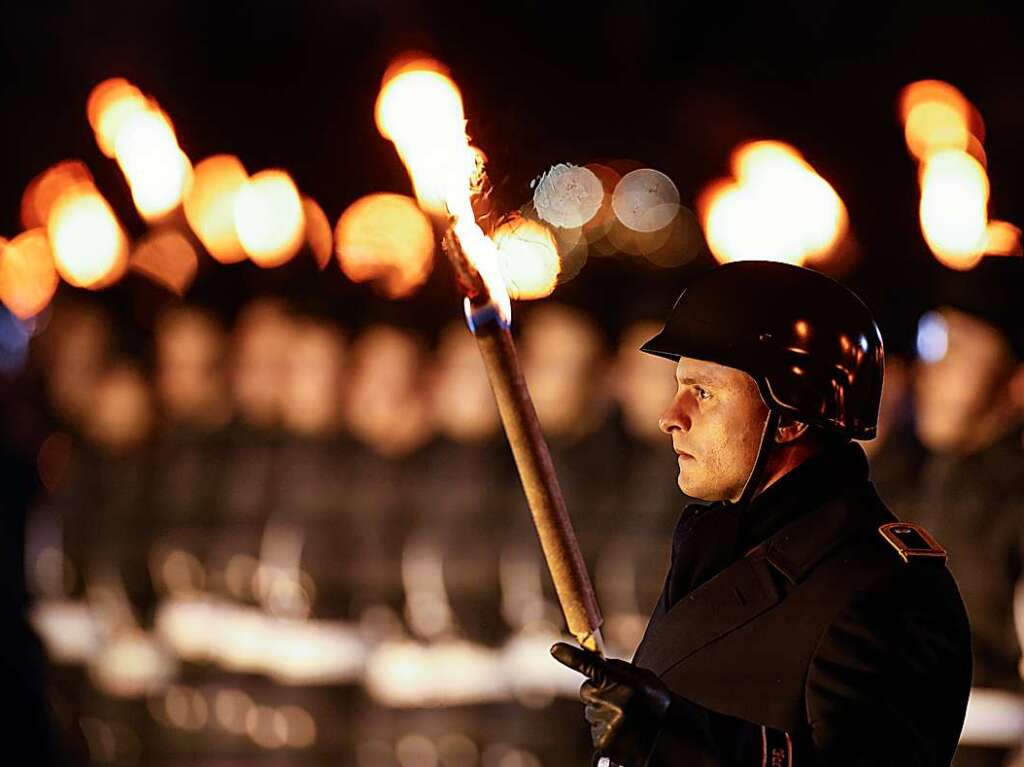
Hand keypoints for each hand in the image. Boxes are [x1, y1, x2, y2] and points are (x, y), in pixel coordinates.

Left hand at [551, 642, 672, 766]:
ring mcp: (608, 727)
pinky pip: (595, 730)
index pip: (591, 666)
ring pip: (591, 712)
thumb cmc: (658, 705)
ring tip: (627, 720)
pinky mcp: (604, 745)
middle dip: (597, 692)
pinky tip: (624, 733)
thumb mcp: (644, 679)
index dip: (571, 656)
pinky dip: (605, 730)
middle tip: (619, 699)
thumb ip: (619, 669)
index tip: (555, 648)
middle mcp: (614, 705)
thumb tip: (596, 659)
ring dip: (603, 713)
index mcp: (624, 684)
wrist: (673, 739)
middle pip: (587, 691)